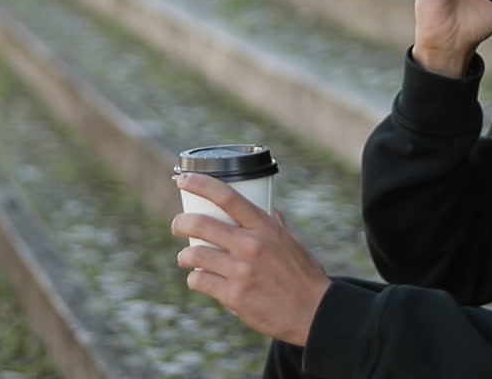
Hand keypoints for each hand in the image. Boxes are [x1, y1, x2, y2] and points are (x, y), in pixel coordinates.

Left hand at [171, 173, 330, 346]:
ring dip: (184, 255)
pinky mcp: (234, 296)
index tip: (183, 179)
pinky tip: (198, 279)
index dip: (200, 184)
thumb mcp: (293, 242)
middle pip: (201, 223)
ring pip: (194, 254)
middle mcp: (251, 245)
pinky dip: (195, 279)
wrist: (314, 313)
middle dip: (180, 222)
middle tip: (177, 225)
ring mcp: (241, 271)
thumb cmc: (304, 276)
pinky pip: (200, 281)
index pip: (227, 197)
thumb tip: (269, 208)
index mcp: (265, 227)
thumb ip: (276, 225)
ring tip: (185, 257)